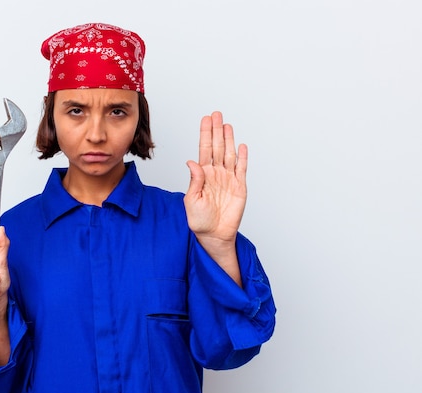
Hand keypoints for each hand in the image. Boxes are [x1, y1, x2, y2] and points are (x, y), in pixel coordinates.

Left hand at [184, 111, 247, 245]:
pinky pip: (242, 169)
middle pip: (217, 147)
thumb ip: (194, 180)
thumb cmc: (199, 220)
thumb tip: (192, 161)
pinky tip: (242, 145)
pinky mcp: (240, 187)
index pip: (204, 150)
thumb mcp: (191, 200)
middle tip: (216, 114)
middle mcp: (216, 174)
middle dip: (216, 131)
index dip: (205, 134)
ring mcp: (228, 179)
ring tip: (227, 124)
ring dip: (229, 139)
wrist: (213, 235)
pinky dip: (243, 157)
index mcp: (202, 175)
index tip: (205, 119)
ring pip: (229, 154)